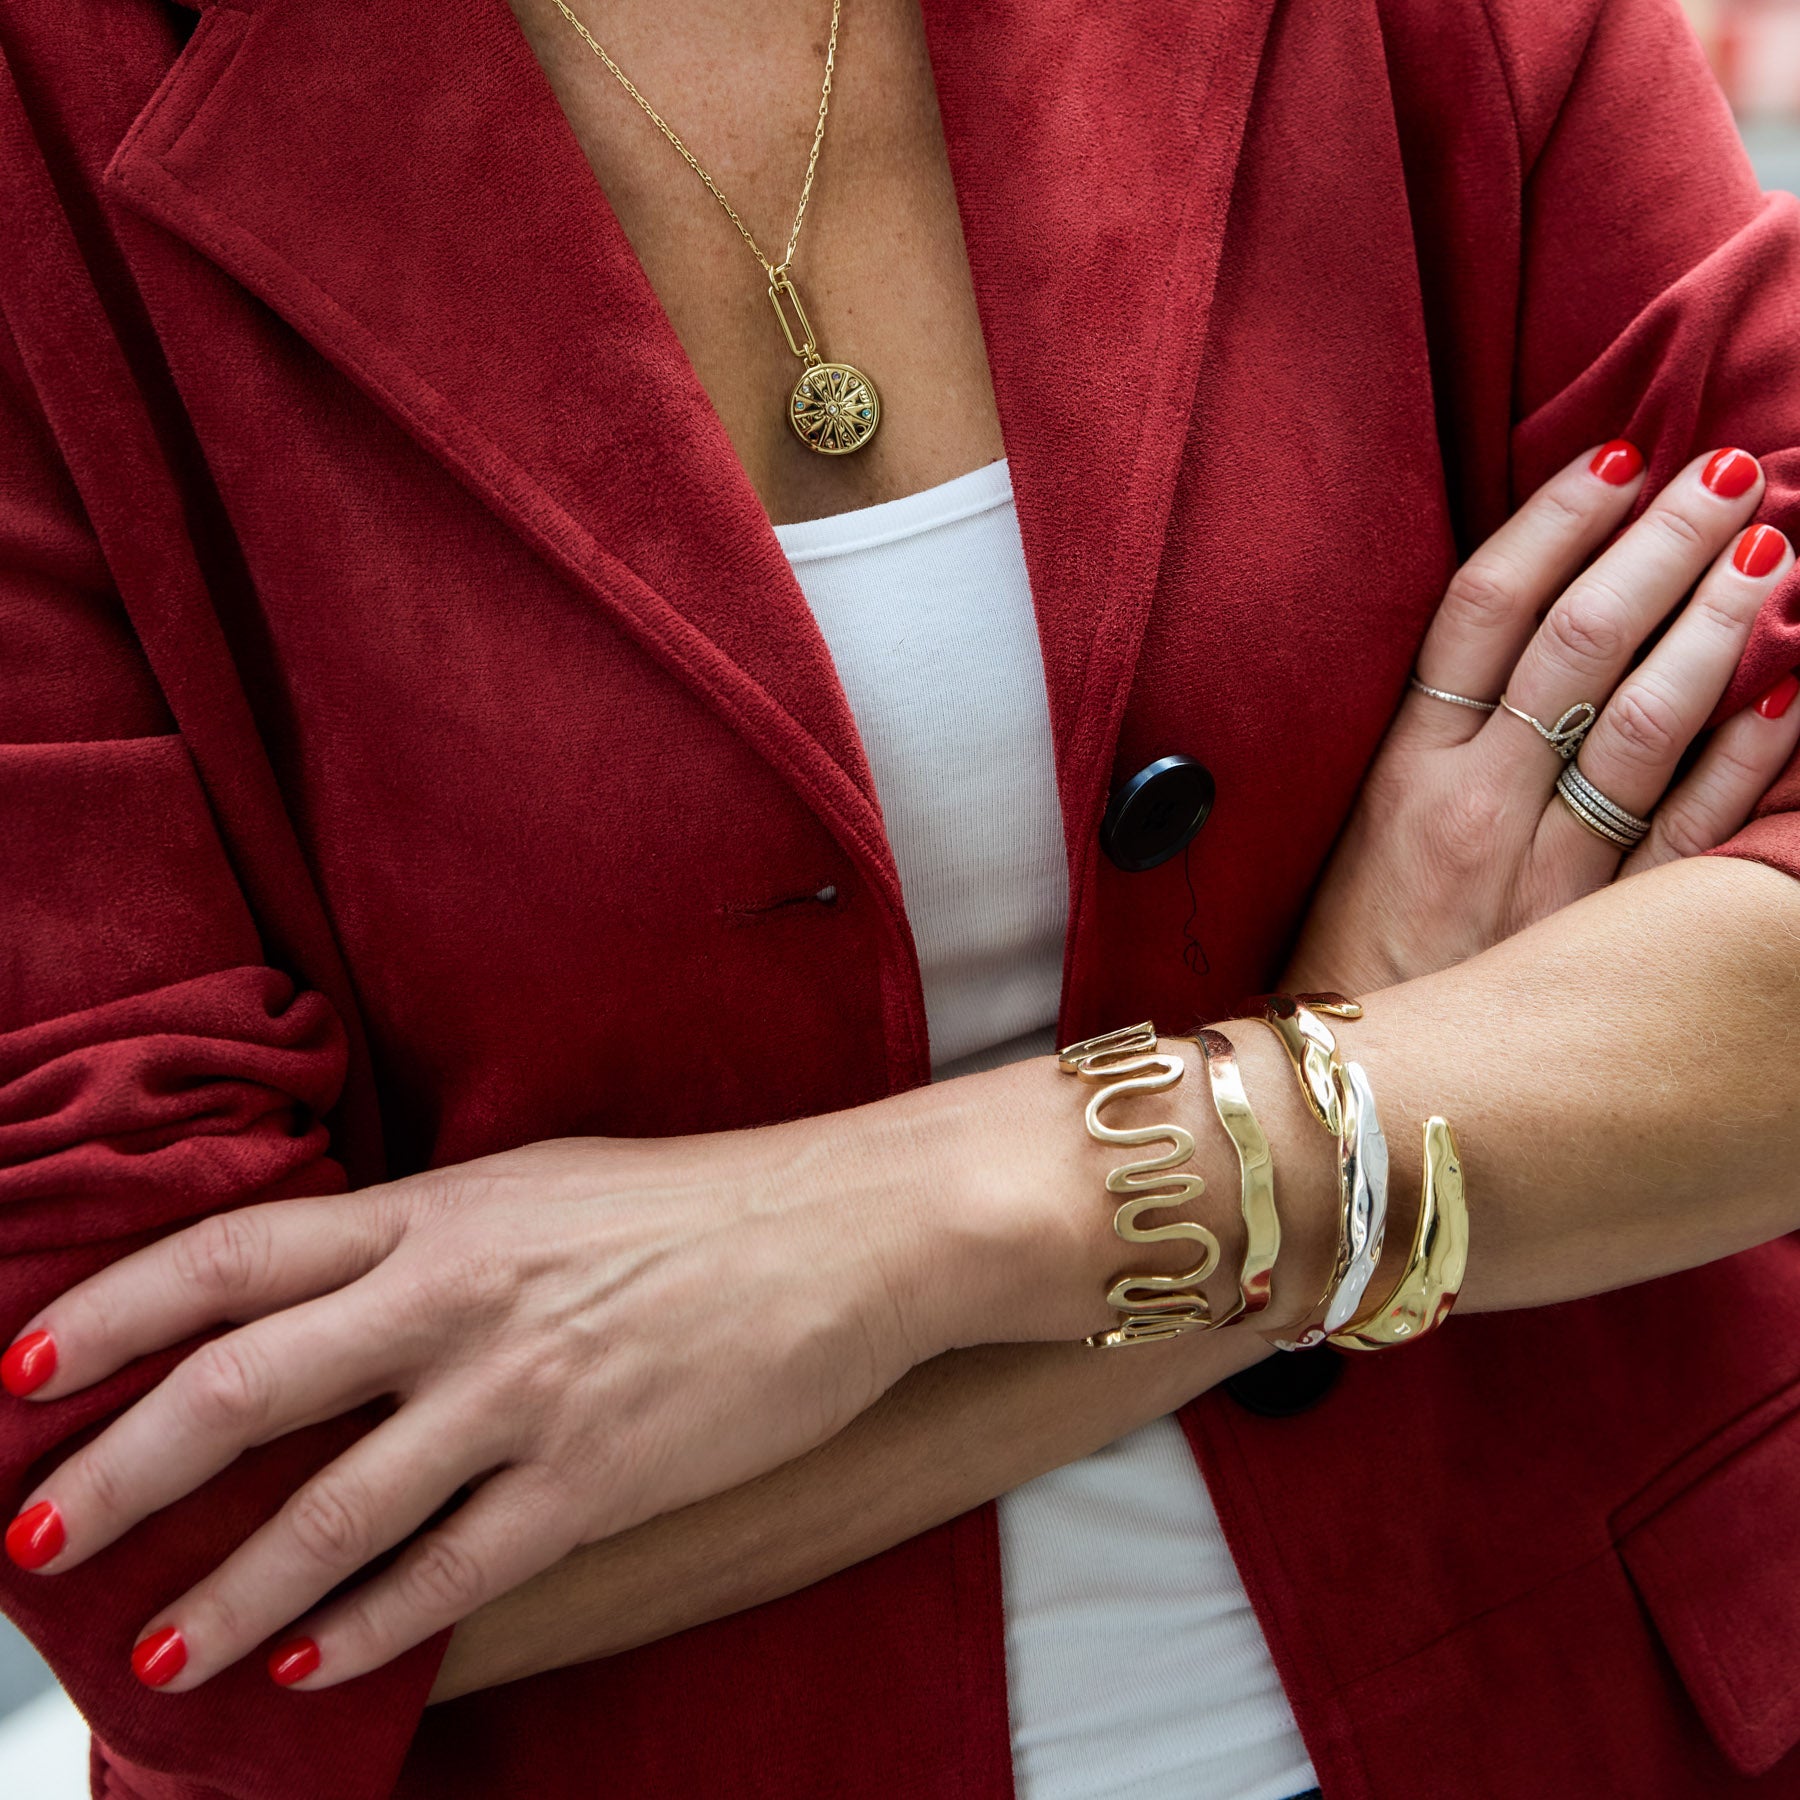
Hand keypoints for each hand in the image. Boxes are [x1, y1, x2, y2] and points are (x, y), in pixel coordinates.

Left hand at [1, 1103, 1080, 1692]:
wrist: (850, 1232)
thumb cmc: (695, 1203)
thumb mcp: (537, 1186)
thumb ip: (422, 1243)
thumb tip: (305, 1309)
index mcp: (441, 1208)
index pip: (231, 1253)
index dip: (111, 1311)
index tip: (20, 1368)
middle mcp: (462, 1296)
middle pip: (244, 1387)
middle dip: (116, 1477)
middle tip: (31, 1553)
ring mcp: (528, 1391)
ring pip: (333, 1512)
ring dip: (224, 1597)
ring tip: (152, 1661)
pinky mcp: (597, 1477)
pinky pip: (453, 1573)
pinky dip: (368, 1632)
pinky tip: (311, 1671)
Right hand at [1289, 441, 1799, 993]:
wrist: (1358, 1100)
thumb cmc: (1357, 954)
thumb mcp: (1366, 834)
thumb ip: (1439, 738)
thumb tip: (1531, 630)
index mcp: (1403, 776)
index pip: (1482, 613)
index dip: (1555, 524)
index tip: (1617, 458)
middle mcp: (1475, 811)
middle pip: (1574, 646)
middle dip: (1658, 546)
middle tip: (1723, 472)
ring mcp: (1548, 877)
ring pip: (1644, 724)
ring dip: (1715, 624)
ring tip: (1773, 547)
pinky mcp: (1605, 941)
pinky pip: (1692, 835)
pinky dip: (1747, 757)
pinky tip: (1791, 687)